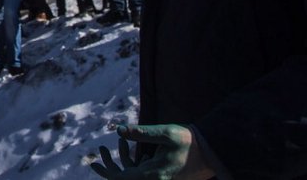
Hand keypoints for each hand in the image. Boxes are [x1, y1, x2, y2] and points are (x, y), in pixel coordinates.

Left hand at [90, 124, 213, 179]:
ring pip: (136, 175)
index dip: (106, 172)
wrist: (215, 152)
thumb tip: (119, 130)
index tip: (92, 163)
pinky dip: (136, 163)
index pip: (122, 178)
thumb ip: (141, 133)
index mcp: (153, 174)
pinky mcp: (167, 177)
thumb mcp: (166, 133)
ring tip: (117, 145)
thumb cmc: (191, 141)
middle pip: (127, 179)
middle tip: (98, 154)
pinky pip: (146, 173)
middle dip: (110, 168)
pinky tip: (135, 151)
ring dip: (123, 163)